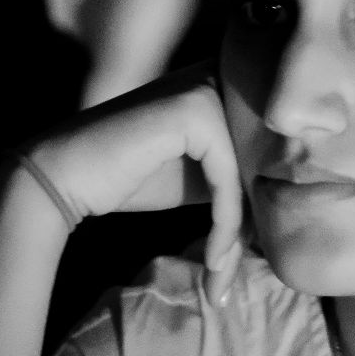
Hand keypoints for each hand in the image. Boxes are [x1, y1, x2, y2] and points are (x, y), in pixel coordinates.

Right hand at [22, 63, 246, 303]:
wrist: (67, 175)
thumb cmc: (131, 177)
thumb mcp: (201, 177)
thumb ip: (240, 179)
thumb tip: (286, 216)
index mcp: (227, 85)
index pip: (267, 151)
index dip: (263, 207)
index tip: (248, 258)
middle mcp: (222, 77)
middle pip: (262, 164)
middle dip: (251, 228)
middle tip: (228, 277)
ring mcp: (208, 89)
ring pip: (248, 177)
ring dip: (236, 237)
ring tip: (217, 278)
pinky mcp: (195, 111)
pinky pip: (228, 180)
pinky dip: (223, 226)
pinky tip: (210, 260)